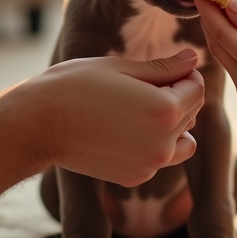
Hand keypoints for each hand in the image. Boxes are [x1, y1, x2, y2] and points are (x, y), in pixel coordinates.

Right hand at [31, 50, 204, 186]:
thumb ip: (164, 67)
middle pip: (191, 114)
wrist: (39, 124)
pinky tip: (122, 130)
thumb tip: (193, 60)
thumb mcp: (123, 68)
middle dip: (176, 98)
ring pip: (182, 141)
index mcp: (166, 110)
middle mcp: (164, 143)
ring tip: (138, 110)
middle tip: (140, 86)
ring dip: (171, 126)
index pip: (197, 89)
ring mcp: (150, 165)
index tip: (161, 69)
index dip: (183, 75)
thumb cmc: (77, 86)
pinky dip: (151, 144)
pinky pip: (159, 158)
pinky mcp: (135, 177)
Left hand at [193, 0, 236, 151]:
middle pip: (217, 44)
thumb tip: (230, 6)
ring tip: (218, 6)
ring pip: (224, 56)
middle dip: (210, 17)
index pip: (221, 31)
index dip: (209, 7)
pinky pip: (234, 67)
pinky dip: (232, 46)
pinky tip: (236, 31)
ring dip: (219, 31)